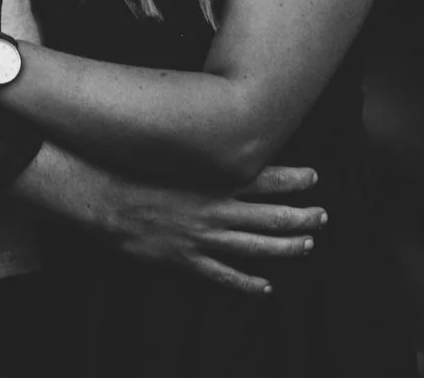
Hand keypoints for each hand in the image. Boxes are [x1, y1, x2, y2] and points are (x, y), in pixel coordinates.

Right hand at [105, 164, 326, 295]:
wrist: (101, 198)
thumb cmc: (131, 168)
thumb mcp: (169, 151)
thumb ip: (197, 149)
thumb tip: (219, 136)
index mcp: (211, 180)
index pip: (264, 178)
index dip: (293, 178)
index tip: (315, 176)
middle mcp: (215, 209)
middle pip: (271, 216)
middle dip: (301, 216)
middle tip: (323, 216)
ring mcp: (203, 237)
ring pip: (257, 246)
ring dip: (286, 247)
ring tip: (307, 245)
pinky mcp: (187, 259)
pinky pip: (225, 276)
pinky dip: (248, 283)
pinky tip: (266, 287)